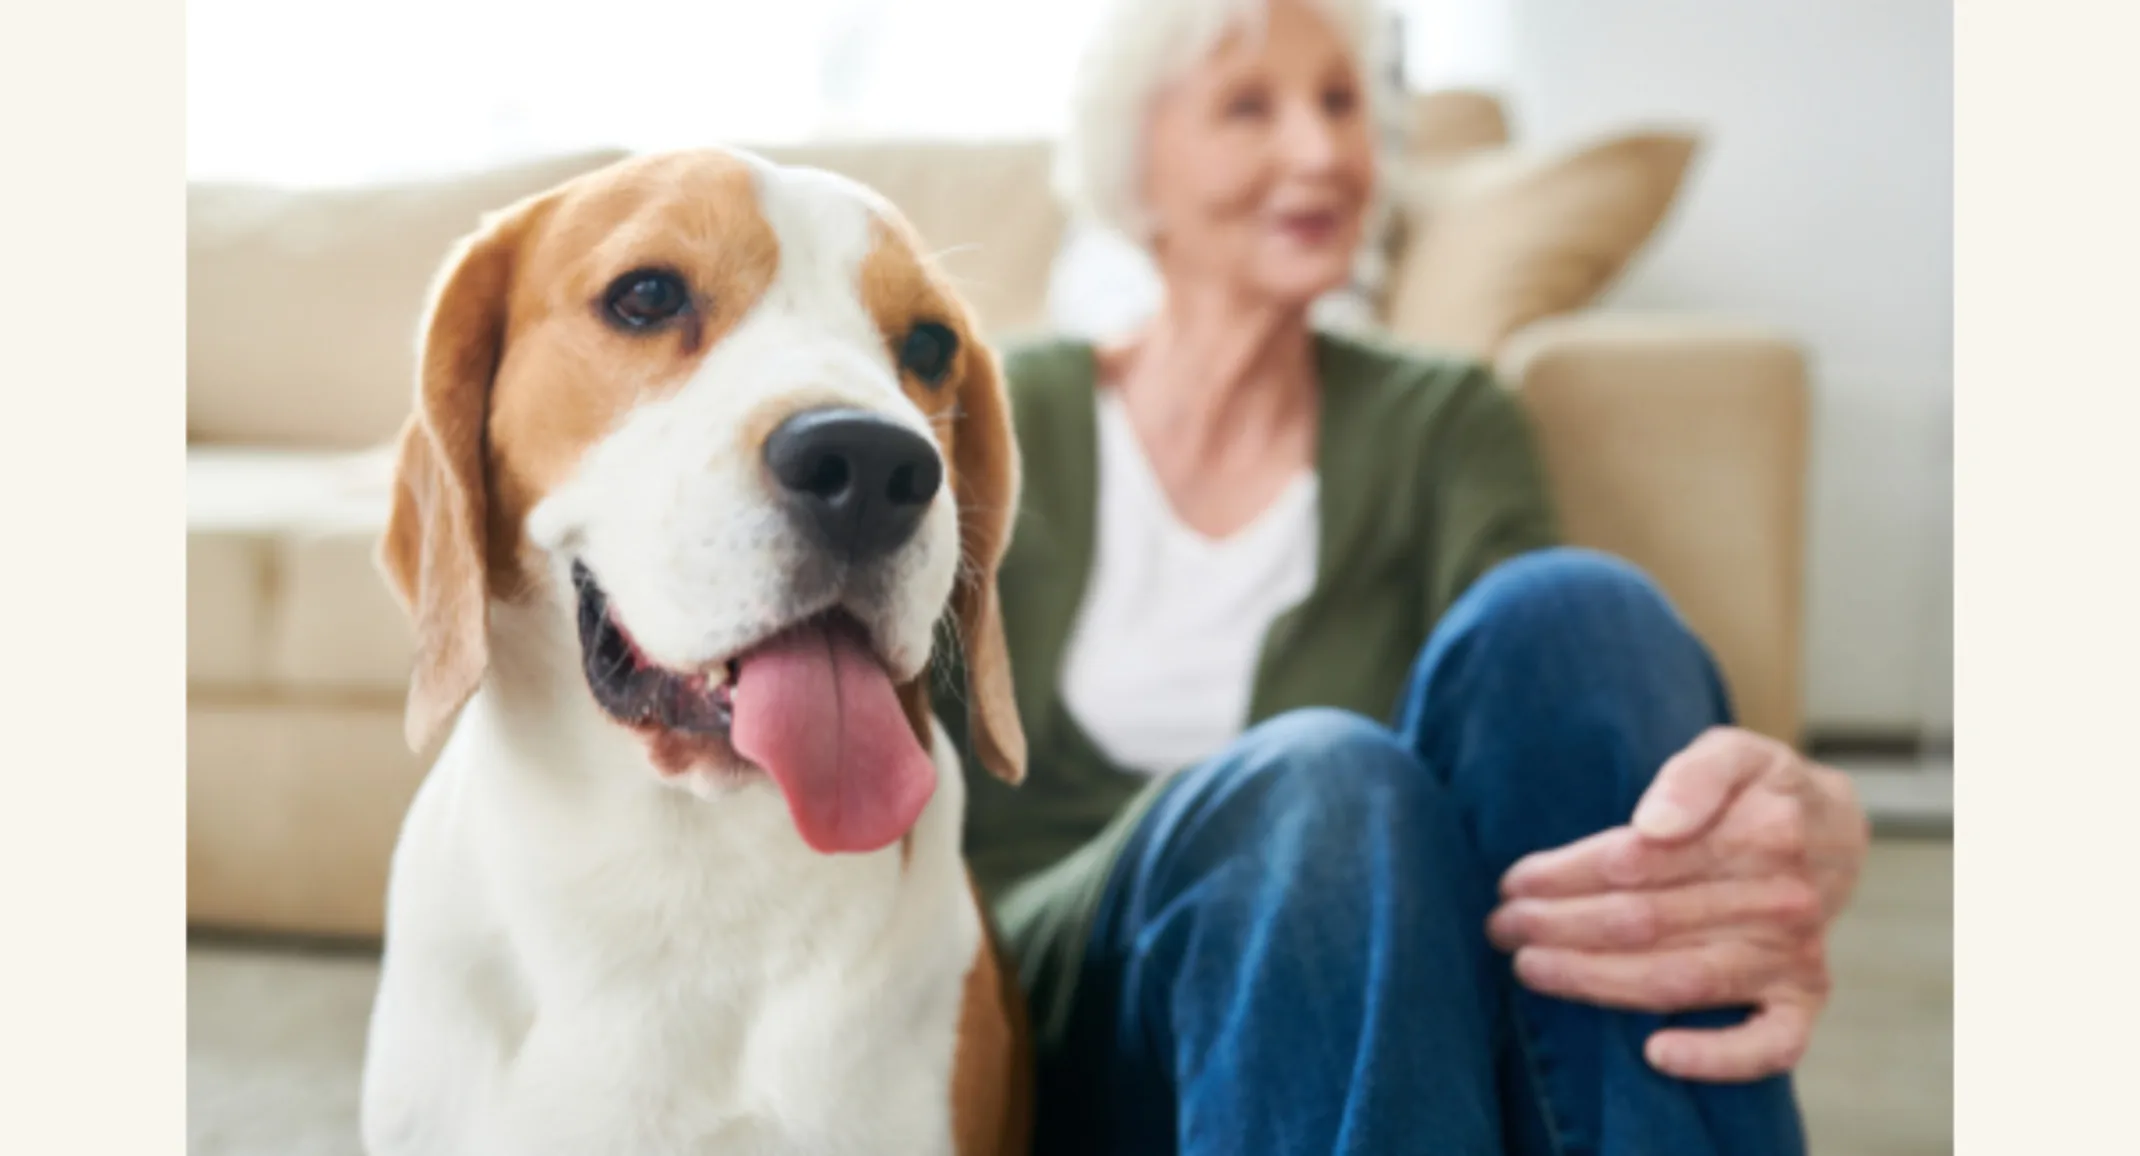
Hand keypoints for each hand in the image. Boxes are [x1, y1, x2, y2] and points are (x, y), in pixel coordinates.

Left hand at [1488, 727, 1870, 1082]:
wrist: (1833, 831)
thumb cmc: (1760, 790)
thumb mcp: (1732, 752)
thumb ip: (1693, 775)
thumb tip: (1655, 822)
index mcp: (1759, 833)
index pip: (1637, 863)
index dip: (1564, 875)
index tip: (1513, 881)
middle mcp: (1780, 900)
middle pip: (1645, 923)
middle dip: (1558, 927)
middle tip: (1501, 927)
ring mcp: (1794, 955)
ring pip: (1680, 980)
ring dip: (1596, 982)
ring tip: (1530, 969)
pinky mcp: (1804, 998)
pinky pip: (1769, 1044)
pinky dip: (1717, 1058)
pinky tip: (1655, 1053)